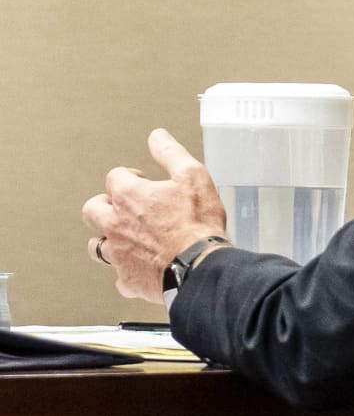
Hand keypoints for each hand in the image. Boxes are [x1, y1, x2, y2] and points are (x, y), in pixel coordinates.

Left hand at [82, 128, 228, 302]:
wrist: (200, 266)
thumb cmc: (197, 223)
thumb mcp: (192, 176)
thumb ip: (170, 153)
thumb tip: (157, 136)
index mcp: (128, 196)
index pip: (114, 177)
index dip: (131, 176)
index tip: (145, 181)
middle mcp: (115, 224)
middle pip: (92, 209)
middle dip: (105, 205)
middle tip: (125, 207)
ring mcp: (118, 254)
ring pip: (96, 245)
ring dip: (108, 238)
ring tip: (127, 237)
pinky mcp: (127, 279)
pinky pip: (118, 275)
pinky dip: (127, 270)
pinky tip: (141, 266)